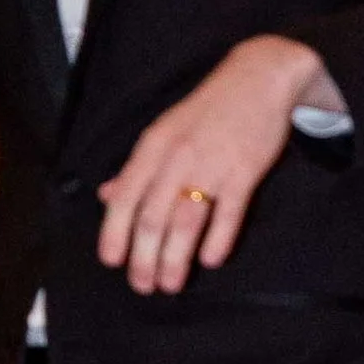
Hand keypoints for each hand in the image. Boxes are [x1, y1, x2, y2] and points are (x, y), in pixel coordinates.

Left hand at [97, 35, 341, 293]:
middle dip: (144, 257)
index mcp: (152, 148)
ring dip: (176, 258)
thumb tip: (106, 196)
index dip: (115, 233)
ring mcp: (211, 165)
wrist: (258, 77)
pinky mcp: (245, 171)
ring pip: (186, 221)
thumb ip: (136, 168)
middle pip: (153, 217)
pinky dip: (218, 239)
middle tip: (143, 285)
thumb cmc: (206, 110)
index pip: (125, 198)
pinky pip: (228, 212)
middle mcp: (176, 158)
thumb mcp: (163, 132)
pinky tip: (210, 261)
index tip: (112, 262)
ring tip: (171, 284)